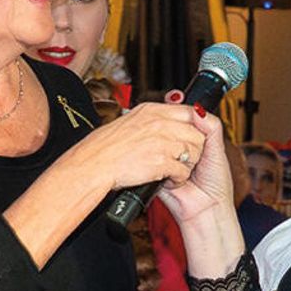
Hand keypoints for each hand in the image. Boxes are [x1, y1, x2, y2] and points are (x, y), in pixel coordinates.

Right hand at [71, 102, 208, 191]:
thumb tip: (167, 121)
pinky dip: (178, 179)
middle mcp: (159, 123)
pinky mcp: (161, 162)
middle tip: (182, 158)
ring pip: (194, 152)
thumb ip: (151, 119)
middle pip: (196, 133)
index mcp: (151, 111)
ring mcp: (162, 142)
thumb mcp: (129, 121)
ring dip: (187, 164)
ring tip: (174, 170)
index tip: (191, 137)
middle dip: (194, 148)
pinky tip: (168, 180)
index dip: (194, 127)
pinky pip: (183, 171)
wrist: (94, 164)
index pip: (188, 112)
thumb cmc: (105, 147)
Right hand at [156, 96, 232, 222]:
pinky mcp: (159, 172)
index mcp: (194, 139)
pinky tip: (179, 178)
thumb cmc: (216, 183)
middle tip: (198, 158)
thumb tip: (198, 108)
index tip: (191, 123)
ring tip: (191, 170)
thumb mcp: (218, 148)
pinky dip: (171, 170)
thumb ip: (210, 126)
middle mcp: (180, 147)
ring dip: (181, 158)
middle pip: (176, 129)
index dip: (188, 119)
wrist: (208, 208)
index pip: (186, 118)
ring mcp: (168, 159)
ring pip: (168, 144)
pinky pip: (161, 162)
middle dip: (187, 143)